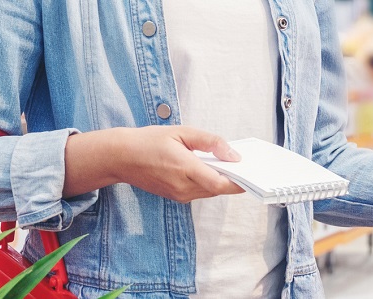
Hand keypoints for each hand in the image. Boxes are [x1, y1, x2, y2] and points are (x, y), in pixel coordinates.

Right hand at [62, 126, 244, 201]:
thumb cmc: (149, 141)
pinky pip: (199, 192)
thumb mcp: (182, 132)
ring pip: (210, 191)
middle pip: (218, 189)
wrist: (122, 157)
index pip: (221, 184)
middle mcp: (183, 187)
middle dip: (233, 178)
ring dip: (220, 180)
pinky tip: (210, 168)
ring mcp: (179, 195)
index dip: (239, 181)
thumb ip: (210, 142)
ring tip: (228, 164)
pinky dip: (208, 182)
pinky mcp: (176, 197)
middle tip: (244, 164)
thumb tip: (232, 155)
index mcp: (185, 169)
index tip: (251, 172)